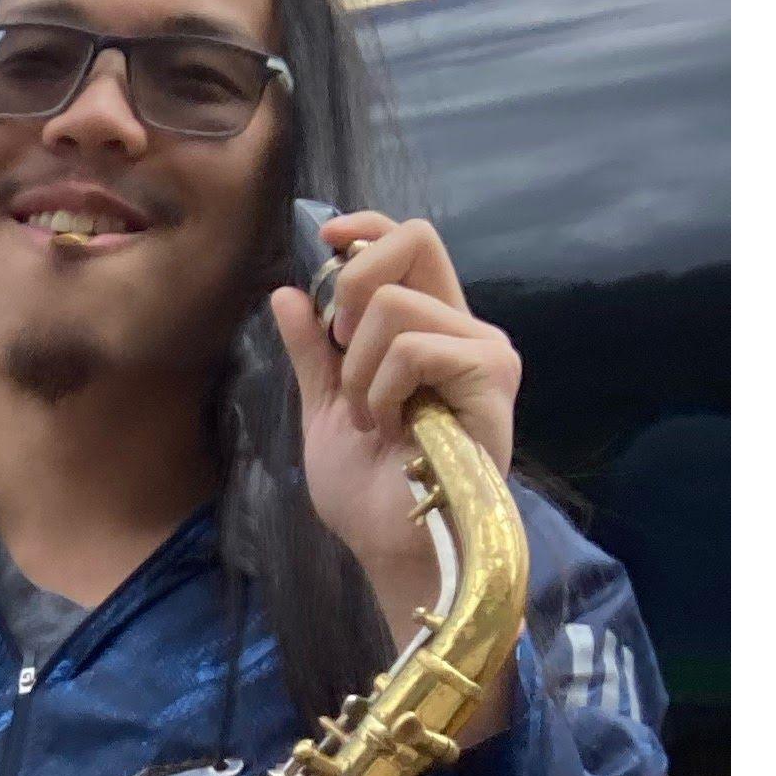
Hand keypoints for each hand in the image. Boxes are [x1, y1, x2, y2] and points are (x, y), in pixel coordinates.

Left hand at [269, 209, 519, 645]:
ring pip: (396, 305)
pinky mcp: (491, 378)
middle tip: (343, 355)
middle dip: (353, 288)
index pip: (412, 242)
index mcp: (430, 331)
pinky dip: (383, 388)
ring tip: (373, 419)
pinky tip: (392, 428)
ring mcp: (483, 351)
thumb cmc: (368, 492)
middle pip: (415, 240)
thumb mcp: (325, 410)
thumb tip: (285, 293)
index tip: (325, 238)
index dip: (367, 228)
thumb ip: (312, 353)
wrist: (391, 547)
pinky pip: (413, 347)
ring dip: (359, 369)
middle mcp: (465, 329)